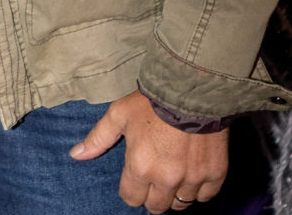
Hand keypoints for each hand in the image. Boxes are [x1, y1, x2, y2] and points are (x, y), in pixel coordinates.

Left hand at [70, 91, 227, 212]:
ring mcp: (193, 178)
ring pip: (181, 204)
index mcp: (140, 167)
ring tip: (173, 179)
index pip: (132, 198)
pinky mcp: (216, 173)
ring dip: (176, 194)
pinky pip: (206, 196)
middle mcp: (166, 178)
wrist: (193, 90)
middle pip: (157, 207)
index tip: (135, 181)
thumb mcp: (118, 115)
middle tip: (154, 181)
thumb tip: (76, 155)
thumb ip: (98, 138)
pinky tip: (193, 177)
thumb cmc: (152, 102)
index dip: (131, 191)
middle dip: (152, 196)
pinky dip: (200, 190)